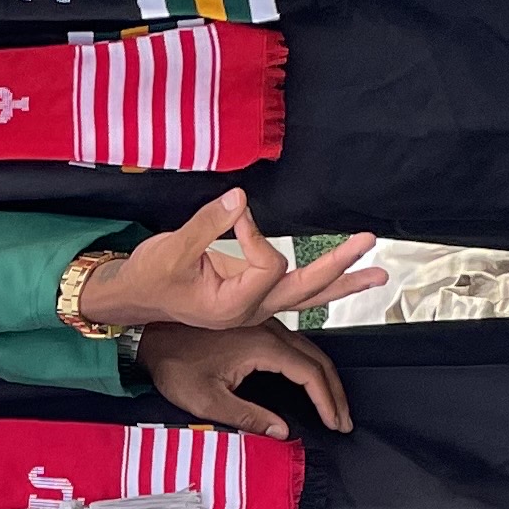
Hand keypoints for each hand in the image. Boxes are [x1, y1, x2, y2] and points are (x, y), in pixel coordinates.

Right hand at [77, 193, 381, 332]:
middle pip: (305, 290)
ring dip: (342, 280)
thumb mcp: (172, 249)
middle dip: (339, 267)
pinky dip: (321, 282)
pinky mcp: (251, 295)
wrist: (132, 298)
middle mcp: (248, 311)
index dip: (254, 235)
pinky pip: (294, 290)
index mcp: (231, 306)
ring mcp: (252, 306)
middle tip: (368, 244)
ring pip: (306, 296)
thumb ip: (209, 223)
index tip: (233, 213)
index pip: (268, 264)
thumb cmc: (148, 277)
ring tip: (376, 272)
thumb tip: (240, 198)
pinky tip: (344, 275)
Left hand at [135, 320, 354, 434]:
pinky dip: (309, 366)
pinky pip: (295, 345)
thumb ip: (247, 417)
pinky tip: (309, 385)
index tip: (336, 424)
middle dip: (334, 392)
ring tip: (333, 407)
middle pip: (317, 359)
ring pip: (309, 350)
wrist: (149, 335)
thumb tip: (283, 432)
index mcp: (262, 345)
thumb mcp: (206, 399)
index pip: (310, 374)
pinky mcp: (256, 326)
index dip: (327, 402)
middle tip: (344, 420)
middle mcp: (269, 330)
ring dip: (324, 378)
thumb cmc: (174, 366)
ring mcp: (264, 325)